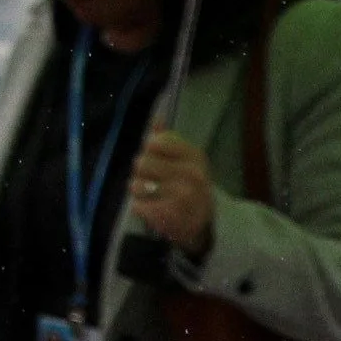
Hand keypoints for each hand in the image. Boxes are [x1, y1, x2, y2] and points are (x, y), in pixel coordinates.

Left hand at [130, 126, 215, 258]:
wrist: (204, 224)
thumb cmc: (188, 186)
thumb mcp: (184, 160)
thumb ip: (167, 139)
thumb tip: (156, 117)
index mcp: (195, 156)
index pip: (155, 142)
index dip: (149, 150)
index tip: (156, 158)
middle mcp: (192, 175)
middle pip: (141, 162)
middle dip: (140, 172)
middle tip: (152, 180)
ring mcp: (183, 197)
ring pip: (135, 184)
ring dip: (137, 190)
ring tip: (150, 195)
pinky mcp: (171, 217)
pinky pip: (137, 205)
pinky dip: (138, 207)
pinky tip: (150, 208)